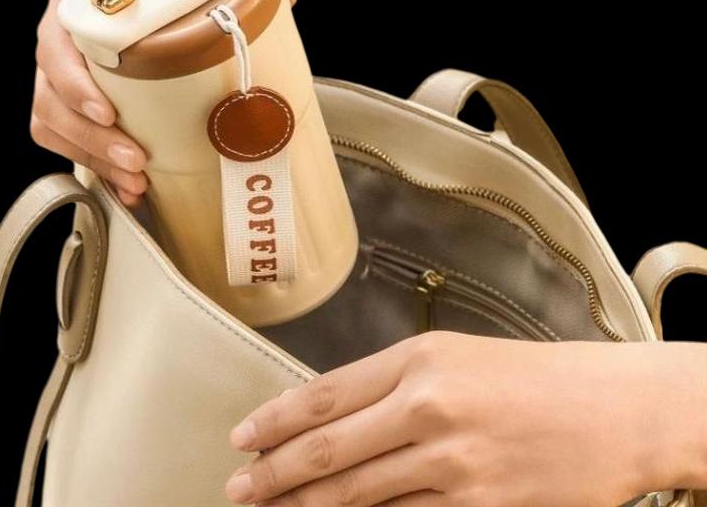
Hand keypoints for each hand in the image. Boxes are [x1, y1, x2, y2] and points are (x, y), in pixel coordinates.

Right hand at [30, 0, 299, 207]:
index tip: (108, 110)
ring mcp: (62, 66)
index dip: (75, 82)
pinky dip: (96, 166)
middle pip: (51, 92)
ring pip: (52, 120)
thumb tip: (283, 0)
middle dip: (93, 136)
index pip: (56, 41)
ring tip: (136, 179)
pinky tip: (128, 186)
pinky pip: (65, 138)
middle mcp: (62, 31)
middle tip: (136, 158)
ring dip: (94, 155)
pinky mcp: (69, 96)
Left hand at [225, 331, 706, 505]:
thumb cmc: (531, 376)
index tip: (243, 437)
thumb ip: (393, 384)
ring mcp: (452, 463)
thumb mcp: (453, 357)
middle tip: (239, 487)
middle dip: (275, 472)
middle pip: (330, 449)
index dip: (275, 419)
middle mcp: (427, 407)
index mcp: (418, 359)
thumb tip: (334, 417)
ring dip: (307, 506)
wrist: (609, 408)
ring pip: (358, 494)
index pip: (325, 394)